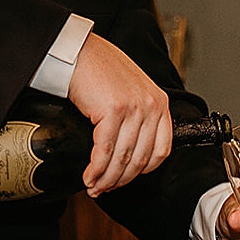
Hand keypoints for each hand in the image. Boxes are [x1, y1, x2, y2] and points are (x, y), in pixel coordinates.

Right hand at [67, 33, 170, 195]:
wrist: (77, 50)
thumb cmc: (98, 67)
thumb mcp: (130, 89)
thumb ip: (137, 114)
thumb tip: (128, 148)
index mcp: (159, 102)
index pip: (161, 150)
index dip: (142, 171)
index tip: (126, 178)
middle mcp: (152, 105)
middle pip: (141, 159)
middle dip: (121, 180)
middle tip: (105, 188)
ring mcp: (134, 108)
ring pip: (123, 159)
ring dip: (106, 179)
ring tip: (94, 187)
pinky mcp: (113, 110)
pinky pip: (105, 151)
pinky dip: (96, 169)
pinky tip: (88, 176)